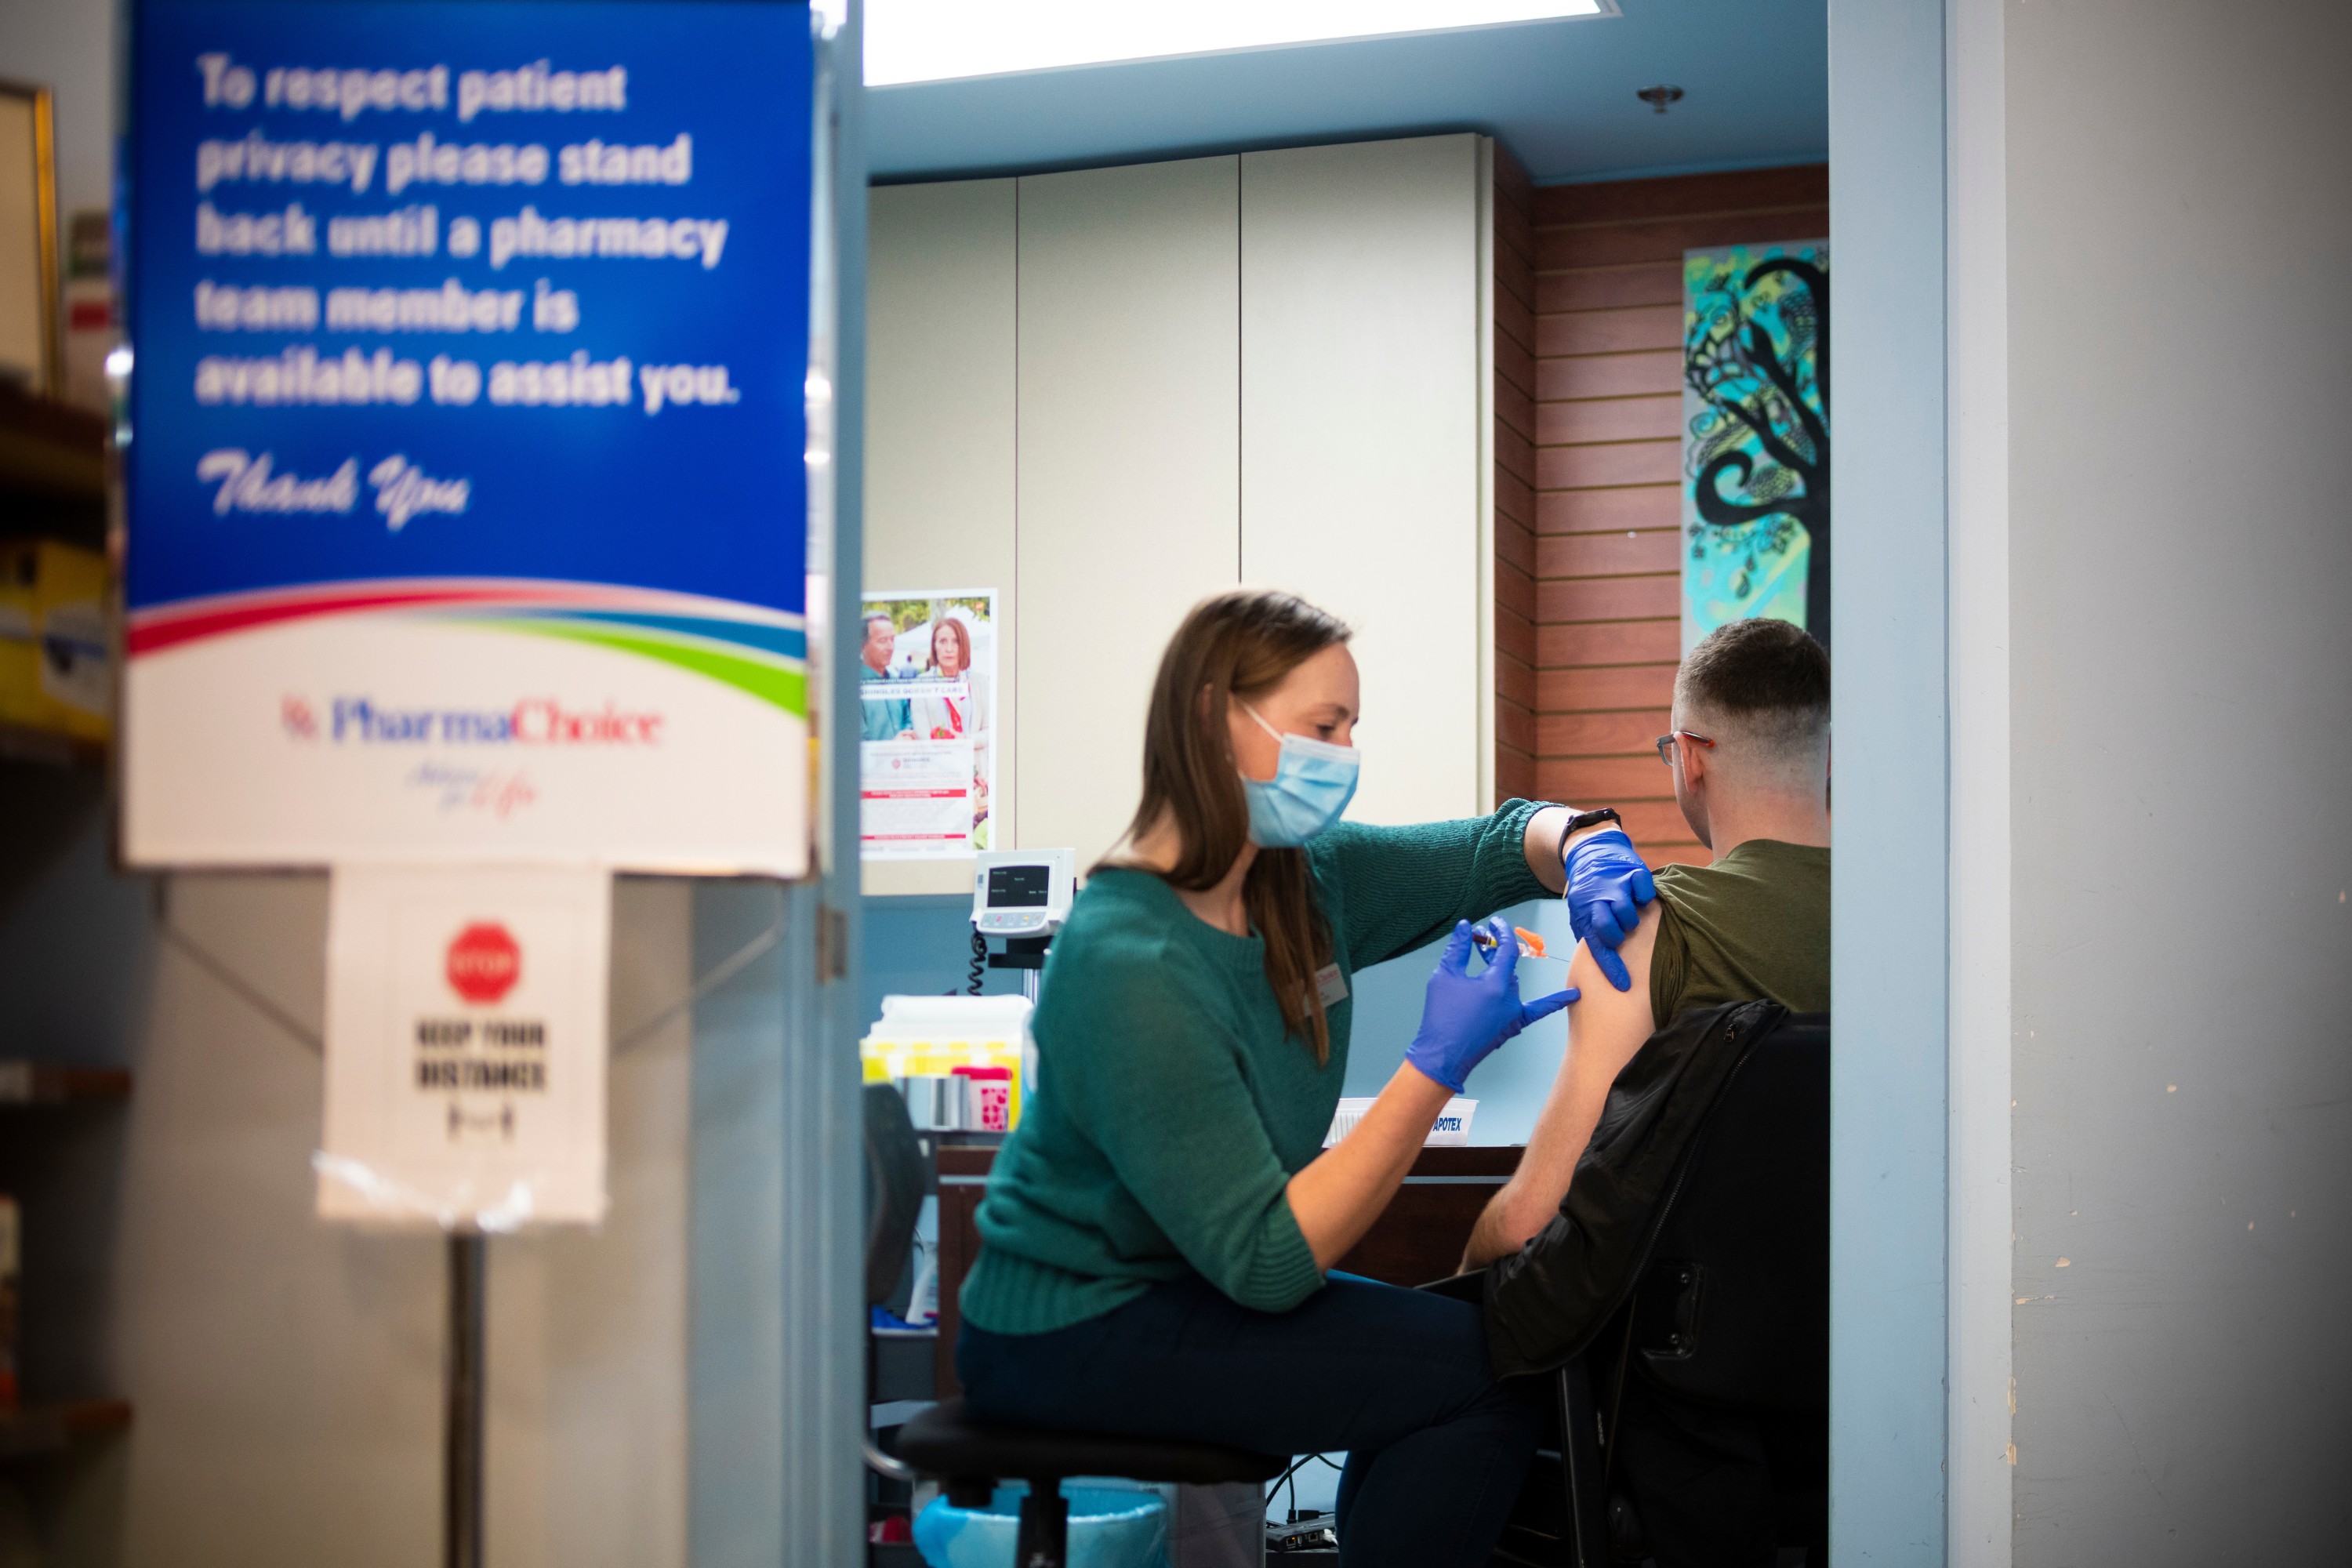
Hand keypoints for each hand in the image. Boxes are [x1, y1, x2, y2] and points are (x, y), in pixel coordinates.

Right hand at [1404, 917, 1578, 1093]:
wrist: (1442, 1056)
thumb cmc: (1442, 1017)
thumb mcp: (1445, 976)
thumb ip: (1457, 948)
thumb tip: (1465, 927)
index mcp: (1496, 983)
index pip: (1507, 949)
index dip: (1501, 932)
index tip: (1493, 923)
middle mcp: (1511, 998)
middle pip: (1507, 966)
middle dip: (1492, 951)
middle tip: (1477, 940)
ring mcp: (1514, 1014)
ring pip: (1512, 984)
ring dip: (1501, 972)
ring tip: (1483, 961)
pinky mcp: (1513, 1026)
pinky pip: (1538, 1010)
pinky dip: (1555, 1001)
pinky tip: (1574, 995)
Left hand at [1562, 829, 1655, 992]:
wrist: (1590, 853)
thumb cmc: (1588, 893)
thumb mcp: (1580, 914)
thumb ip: (1588, 936)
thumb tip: (1595, 965)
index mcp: (1585, 913)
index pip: (1597, 946)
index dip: (1611, 967)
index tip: (1623, 985)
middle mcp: (1599, 900)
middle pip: (1609, 928)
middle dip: (1617, 936)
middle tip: (1621, 932)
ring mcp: (1616, 885)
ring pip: (1626, 911)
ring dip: (1630, 917)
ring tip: (1628, 913)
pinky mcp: (1632, 871)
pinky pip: (1643, 888)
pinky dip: (1644, 895)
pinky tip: (1639, 897)